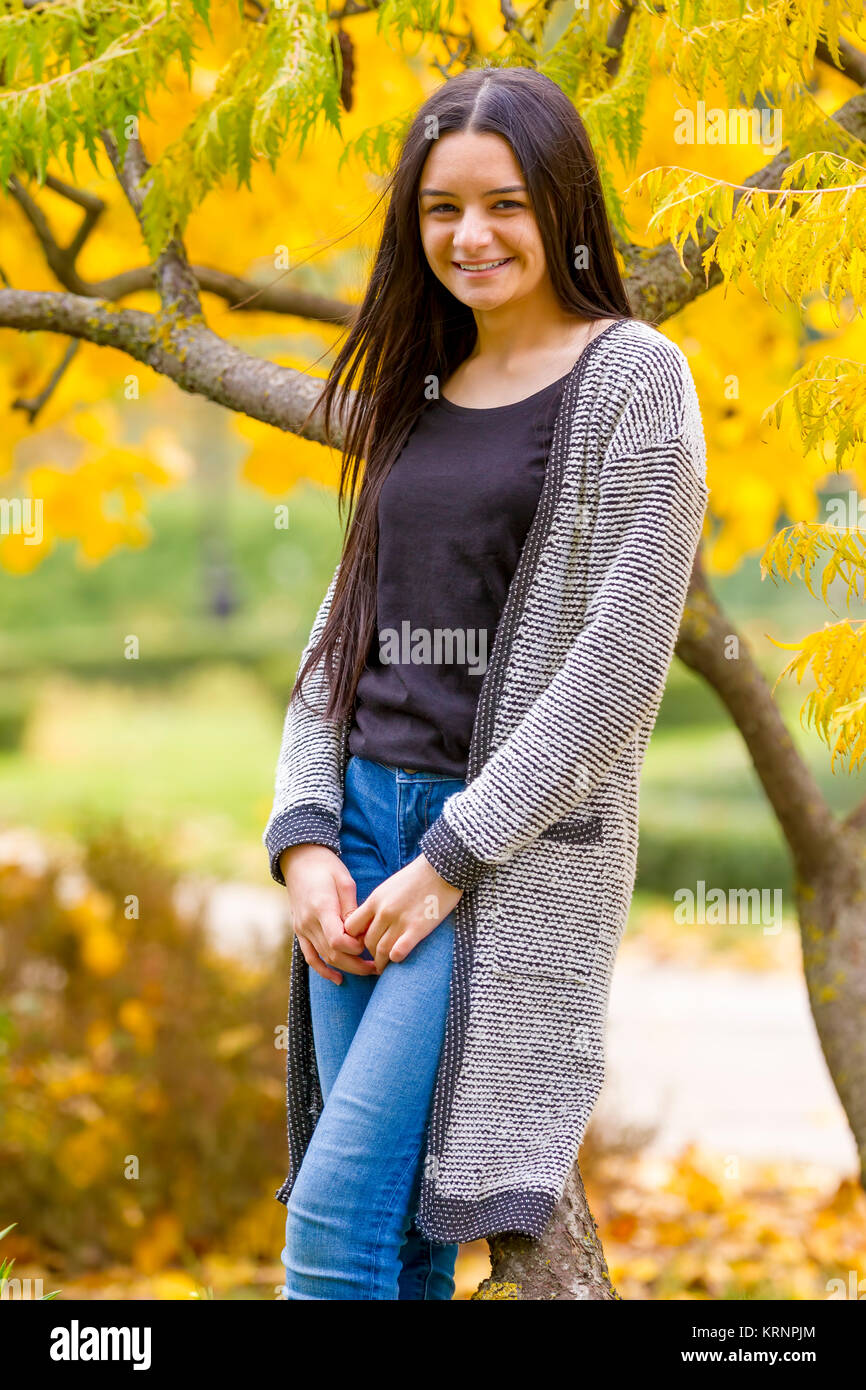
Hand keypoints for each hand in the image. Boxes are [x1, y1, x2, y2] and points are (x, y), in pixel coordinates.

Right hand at [280, 844, 378, 985]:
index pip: (337, 940)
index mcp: (321, 908)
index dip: (355, 947)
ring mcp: (302, 928)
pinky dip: (323, 970)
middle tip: (379, 967)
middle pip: (332, 954)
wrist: (299, 859)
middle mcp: (309, 921)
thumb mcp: (344, 882)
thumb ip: (352, 909)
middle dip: (357, 965)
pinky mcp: (300, 930)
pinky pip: (310, 956)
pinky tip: (338, 978)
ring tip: (368, 970)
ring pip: (323, 958)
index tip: (370, 943)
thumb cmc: (326, 866)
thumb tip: (361, 932)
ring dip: (346, 968)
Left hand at [342, 853, 462, 972]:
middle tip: (376, 959)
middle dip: (370, 953)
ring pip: (381, 950)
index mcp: (375, 900)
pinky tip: (398, 958)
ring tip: (385, 966)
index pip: (351, 927)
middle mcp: (384, 911)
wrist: (442, 869)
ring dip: (382, 962)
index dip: (355, 938)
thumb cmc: (417, 877)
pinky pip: (399, 951)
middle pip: (367, 942)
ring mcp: (400, 920)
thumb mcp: (389, 887)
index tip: (363, 943)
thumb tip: (369, 922)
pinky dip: (396, 958)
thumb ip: (377, 904)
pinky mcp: (418, 928)